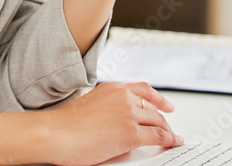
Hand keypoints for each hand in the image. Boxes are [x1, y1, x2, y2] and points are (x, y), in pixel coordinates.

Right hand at [43, 82, 181, 165]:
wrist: (57, 133)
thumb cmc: (65, 125)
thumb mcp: (89, 105)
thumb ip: (106, 106)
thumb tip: (116, 118)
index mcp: (112, 89)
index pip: (142, 89)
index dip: (158, 98)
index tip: (166, 104)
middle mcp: (123, 97)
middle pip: (152, 108)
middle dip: (162, 119)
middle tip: (168, 127)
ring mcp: (128, 114)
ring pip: (158, 121)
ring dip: (168, 130)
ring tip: (172, 137)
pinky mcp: (131, 133)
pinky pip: (159, 136)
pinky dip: (170, 139)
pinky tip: (173, 142)